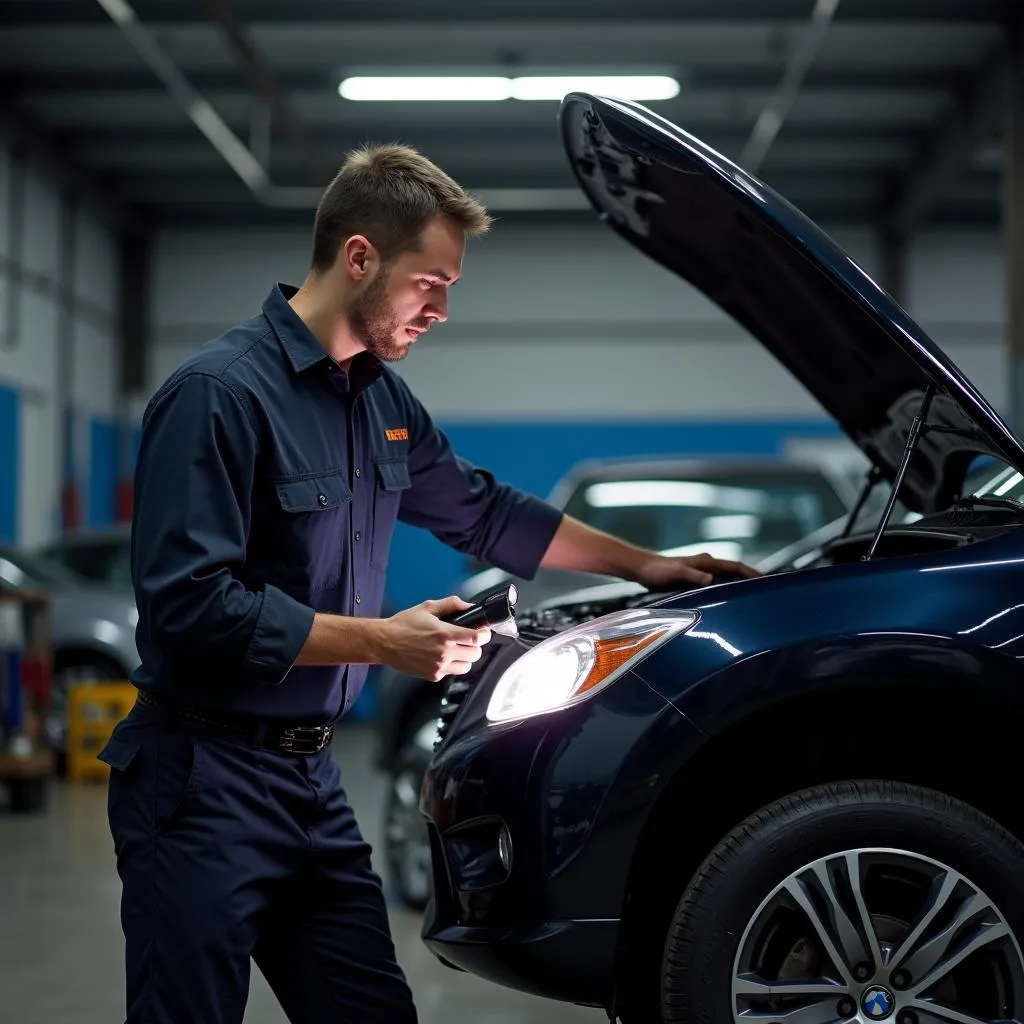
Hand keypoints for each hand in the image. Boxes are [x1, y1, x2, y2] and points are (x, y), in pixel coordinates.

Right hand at [379, 596, 491, 682]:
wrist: (384, 642)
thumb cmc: (403, 624)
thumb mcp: (428, 607)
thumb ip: (451, 604)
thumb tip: (469, 606)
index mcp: (444, 634)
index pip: (477, 638)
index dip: (485, 633)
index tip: (483, 630)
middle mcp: (444, 653)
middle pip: (476, 653)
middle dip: (475, 644)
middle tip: (469, 638)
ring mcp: (439, 666)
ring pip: (467, 666)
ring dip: (466, 657)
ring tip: (457, 648)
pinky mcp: (433, 676)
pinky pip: (452, 672)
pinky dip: (452, 665)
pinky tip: (444, 656)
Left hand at [635, 551, 760, 589]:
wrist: (642, 568)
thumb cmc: (657, 570)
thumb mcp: (675, 573)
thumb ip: (693, 576)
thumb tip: (711, 579)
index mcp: (706, 562)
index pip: (735, 566)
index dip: (751, 573)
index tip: (766, 580)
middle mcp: (706, 565)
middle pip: (734, 572)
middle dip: (750, 579)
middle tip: (766, 590)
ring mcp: (701, 572)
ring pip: (726, 578)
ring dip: (739, 584)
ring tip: (752, 596)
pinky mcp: (695, 579)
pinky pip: (716, 584)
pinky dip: (726, 590)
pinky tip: (727, 600)